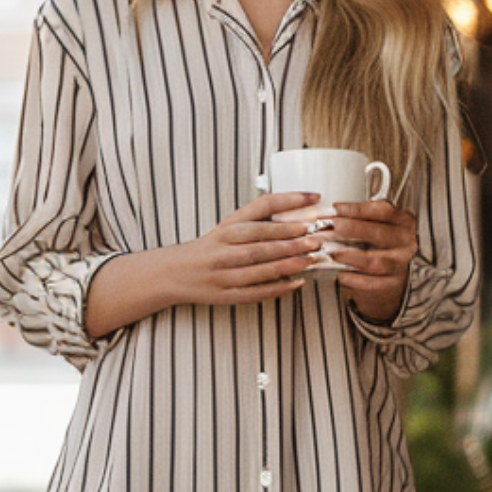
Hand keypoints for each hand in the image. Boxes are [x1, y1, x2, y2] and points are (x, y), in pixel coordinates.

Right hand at [161, 192, 322, 308]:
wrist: (175, 273)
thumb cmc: (210, 248)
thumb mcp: (228, 226)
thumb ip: (256, 218)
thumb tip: (295, 210)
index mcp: (227, 227)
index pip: (261, 209)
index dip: (289, 201)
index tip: (313, 197)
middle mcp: (224, 248)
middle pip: (262, 242)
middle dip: (292, 240)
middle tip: (316, 237)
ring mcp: (223, 273)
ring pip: (260, 267)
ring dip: (288, 263)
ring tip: (311, 258)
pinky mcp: (225, 295)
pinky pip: (255, 292)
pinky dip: (277, 288)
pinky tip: (296, 283)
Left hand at [327, 201, 417, 322]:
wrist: (394, 273)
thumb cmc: (381, 244)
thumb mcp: (378, 225)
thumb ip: (360, 218)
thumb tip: (331, 214)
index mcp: (403, 222)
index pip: (383, 211)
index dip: (359, 209)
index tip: (337, 208)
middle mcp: (405, 242)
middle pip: (380, 234)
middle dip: (353, 229)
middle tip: (333, 227)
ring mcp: (401, 263)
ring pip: (375, 261)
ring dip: (351, 257)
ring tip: (334, 254)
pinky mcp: (393, 283)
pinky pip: (373, 283)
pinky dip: (355, 280)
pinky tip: (342, 275)